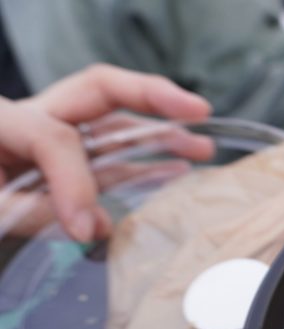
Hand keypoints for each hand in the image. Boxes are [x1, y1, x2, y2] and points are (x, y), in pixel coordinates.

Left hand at [0, 64, 211, 240]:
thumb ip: (32, 215)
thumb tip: (97, 226)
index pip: (54, 139)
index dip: (76, 183)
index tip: (88, 230)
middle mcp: (28, 118)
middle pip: (97, 89)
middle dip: (150, 96)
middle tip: (196, 110)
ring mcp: (47, 138)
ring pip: (112, 120)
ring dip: (161, 129)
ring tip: (203, 146)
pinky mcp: (58, 166)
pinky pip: (107, 158)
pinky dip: (144, 162)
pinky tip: (176, 171)